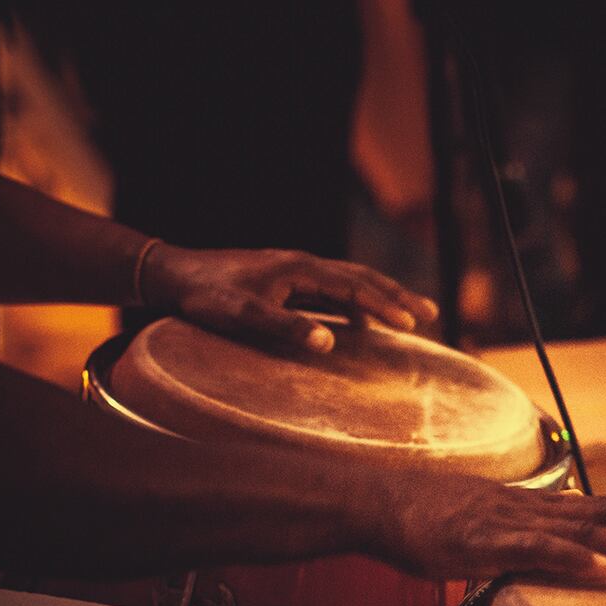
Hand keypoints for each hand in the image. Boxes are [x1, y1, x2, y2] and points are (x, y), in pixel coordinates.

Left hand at [145, 244, 439, 351]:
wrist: (174, 274)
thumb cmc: (206, 296)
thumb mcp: (244, 315)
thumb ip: (286, 328)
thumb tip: (331, 342)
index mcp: (298, 269)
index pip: (353, 286)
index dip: (385, 305)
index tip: (413, 324)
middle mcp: (302, 264)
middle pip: (361, 276)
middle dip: (397, 295)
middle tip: (431, 313)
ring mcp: (295, 270)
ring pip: (349, 279)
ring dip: (381, 296)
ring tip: (409, 315)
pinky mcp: (285, 279)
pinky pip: (332, 288)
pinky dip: (356, 301)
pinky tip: (361, 320)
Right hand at [367, 471, 605, 580]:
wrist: (376, 500)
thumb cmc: (421, 519)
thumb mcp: (479, 526)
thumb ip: (517, 538)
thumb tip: (545, 552)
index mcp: (530, 507)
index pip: (597, 509)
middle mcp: (529, 508)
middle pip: (604, 513)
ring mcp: (510, 522)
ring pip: (582, 528)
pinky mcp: (485, 541)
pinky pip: (536, 550)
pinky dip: (574, 557)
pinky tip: (605, 567)